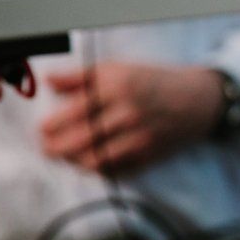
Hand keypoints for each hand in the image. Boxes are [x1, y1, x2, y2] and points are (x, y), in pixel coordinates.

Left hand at [40, 62, 224, 175]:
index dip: (51, 125)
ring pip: (94, 160)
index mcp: (117, 87)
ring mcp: (139, 137)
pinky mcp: (147, 156)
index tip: (42, 128)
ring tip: (66, 156)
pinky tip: (90, 161)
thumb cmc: (154, 82)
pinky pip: (114, 170)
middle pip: (79, 140)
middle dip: (56, 148)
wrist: (197, 100)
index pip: (72, 112)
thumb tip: (49, 81)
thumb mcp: (119, 69)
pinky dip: (97, 169)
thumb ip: (81, 76)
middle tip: (47, 148)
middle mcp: (128, 113)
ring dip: (74, 161)